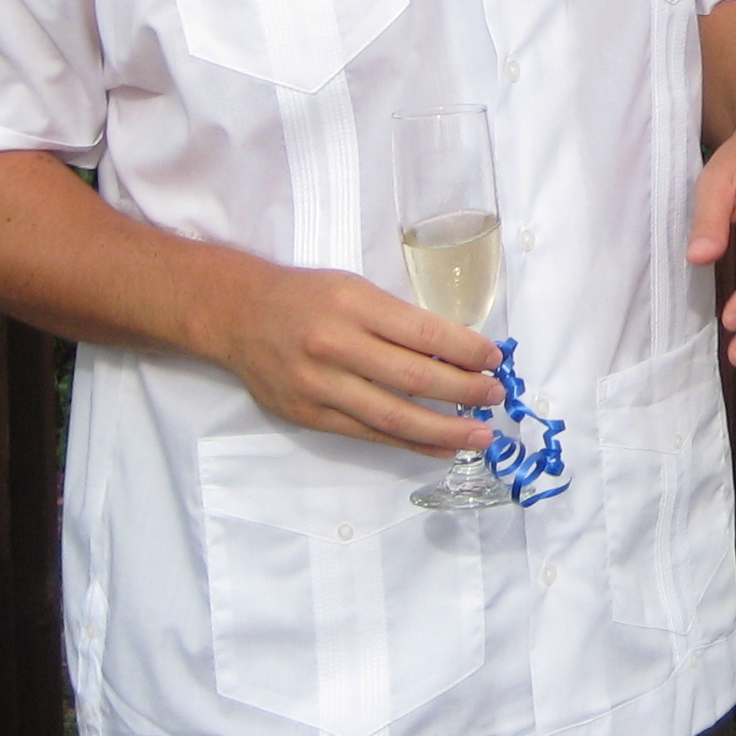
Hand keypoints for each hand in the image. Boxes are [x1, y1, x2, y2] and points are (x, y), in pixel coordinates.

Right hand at [203, 262, 503, 453]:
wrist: (240, 315)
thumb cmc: (306, 296)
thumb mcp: (354, 289)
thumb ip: (398, 320)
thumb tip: (457, 352)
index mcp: (354, 305)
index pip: (424, 333)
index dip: (466, 350)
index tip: (496, 359)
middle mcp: (337, 345)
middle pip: (414, 378)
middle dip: (464, 392)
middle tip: (496, 398)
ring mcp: (321, 386)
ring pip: (394, 416)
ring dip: (444, 430)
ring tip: (479, 435)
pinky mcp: (310, 415)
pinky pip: (369, 434)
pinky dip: (408, 443)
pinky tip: (439, 447)